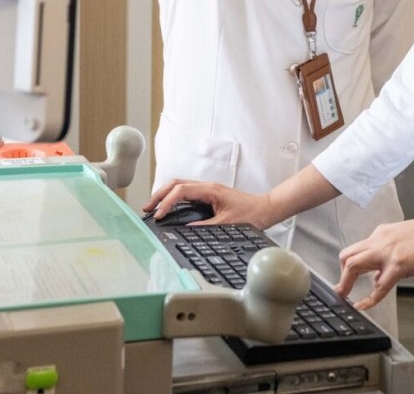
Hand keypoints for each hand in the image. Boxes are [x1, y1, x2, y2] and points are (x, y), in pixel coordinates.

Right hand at [144, 178, 276, 228]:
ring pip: (180, 186)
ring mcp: (207, 189)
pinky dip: (174, 198)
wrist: (265, 208)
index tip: (158, 215)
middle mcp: (207, 186)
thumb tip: (185, 230)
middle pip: (176, 184)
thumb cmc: (251, 214)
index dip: (167, 202)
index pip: (181, 191)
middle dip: (159, 195)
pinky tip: (169, 208)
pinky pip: (186, 192)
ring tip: (154, 208)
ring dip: (165, 195)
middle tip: (147, 209)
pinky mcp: (209, 195)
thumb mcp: (227, 224)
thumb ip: (205, 227)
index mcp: (210, 189)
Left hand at [335, 213, 413, 310]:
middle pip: (347, 255)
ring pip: (353, 265)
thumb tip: (381, 274)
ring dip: (346, 283)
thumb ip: (392, 254)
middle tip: (341, 291)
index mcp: (383, 233)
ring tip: (345, 298)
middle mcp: (380, 239)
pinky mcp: (399, 263)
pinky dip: (369, 298)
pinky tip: (364, 306)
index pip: (357, 249)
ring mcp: (388, 251)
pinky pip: (378, 285)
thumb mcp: (407, 240)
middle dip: (341, 275)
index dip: (348, 266)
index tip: (346, 279)